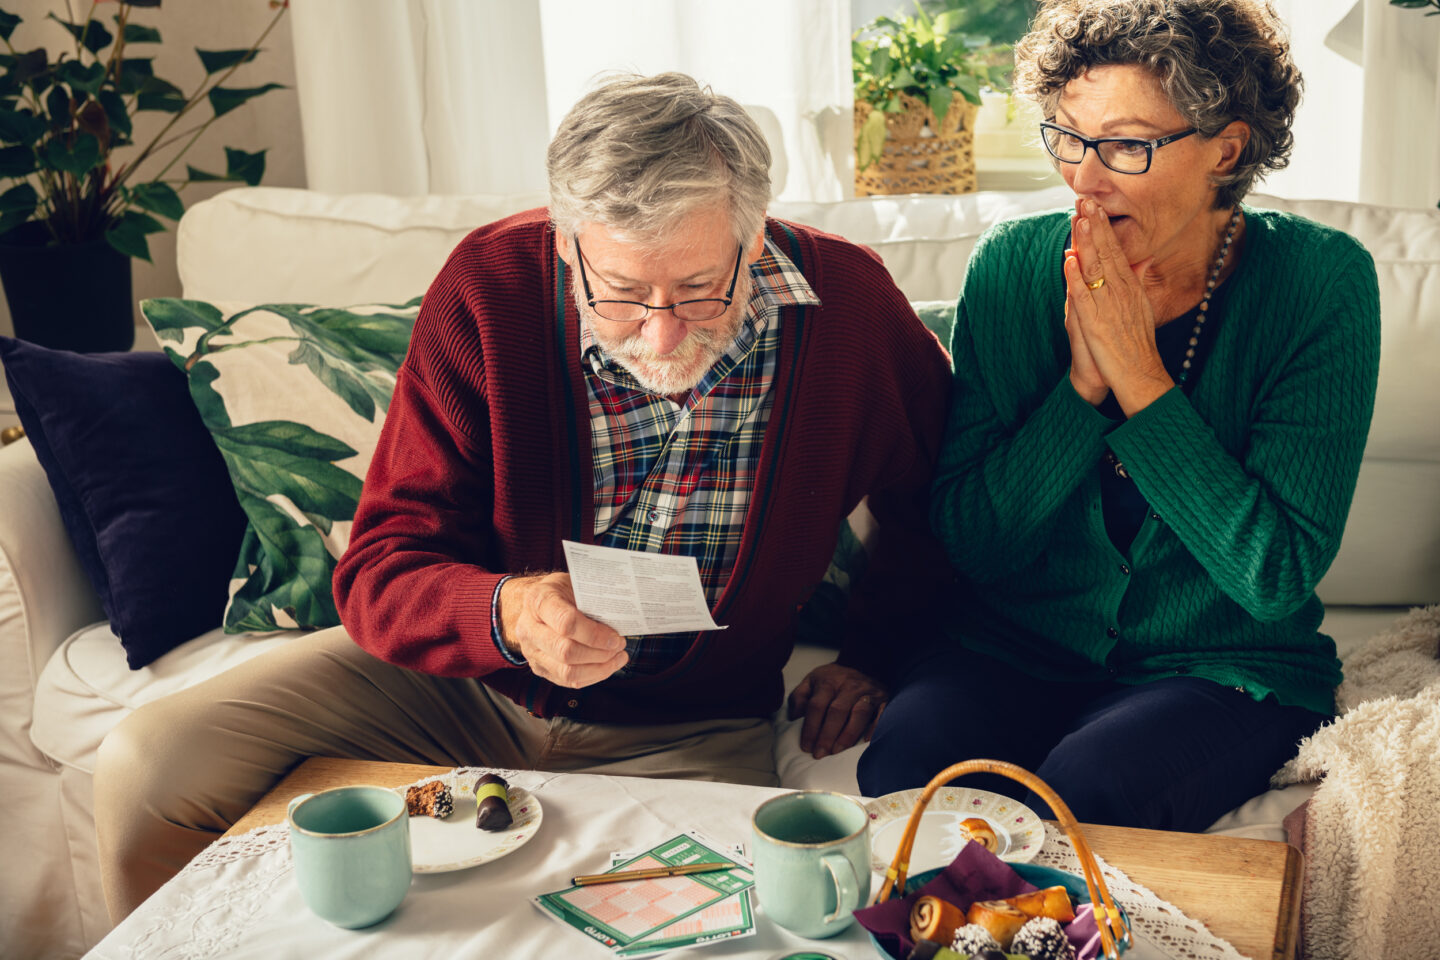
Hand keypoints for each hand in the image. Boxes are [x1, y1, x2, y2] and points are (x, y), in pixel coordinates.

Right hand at [497, 573, 627, 686]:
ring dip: (599, 668)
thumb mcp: (575, 583)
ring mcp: (532, 652)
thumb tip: (621, 619)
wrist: (538, 603)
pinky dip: (593, 676)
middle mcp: (529, 629)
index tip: (615, 636)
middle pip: (565, 652)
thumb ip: (593, 599)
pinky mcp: (540, 668)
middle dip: (599, 653)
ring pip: (567, 672)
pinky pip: (567, 681)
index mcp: (538, 601)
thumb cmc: (561, 591)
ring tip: (617, 657)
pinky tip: (607, 666)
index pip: (566, 623)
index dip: (595, 634)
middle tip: (618, 646)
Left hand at [787, 663, 886, 758]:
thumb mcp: (810, 683)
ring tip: (838, 751)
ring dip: (848, 734)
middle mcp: (849, 685)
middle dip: (827, 735)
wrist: (859, 666)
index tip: (806, 747)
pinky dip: (874, 728)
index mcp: (828, 681)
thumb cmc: (831, 681)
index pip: (817, 705)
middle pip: (837, 711)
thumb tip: (795, 719)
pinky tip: (865, 743)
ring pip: (859, 713)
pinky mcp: (883, 698)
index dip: (810, 727)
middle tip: (820, 754)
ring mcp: (868, 690)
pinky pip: (881, 713)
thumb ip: (799, 699)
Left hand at [1066, 199, 1172, 415]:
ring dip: (1086, 243)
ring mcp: (1108, 306)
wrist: (1138, 372)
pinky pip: (1084, 296)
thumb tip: (1142, 256)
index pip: (1116, 250)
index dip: (1104, 227)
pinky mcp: (1096, 322)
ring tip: (1078, 219)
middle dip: (1095, 225)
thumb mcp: (1142, 305)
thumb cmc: (1137, 341)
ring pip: (1095, 268)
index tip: (1095, 206)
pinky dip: (1076, 278)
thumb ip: (1138, 279)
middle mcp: (1121, 292)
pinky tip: (1069, 261)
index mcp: (1130, 287)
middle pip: (1106, 252)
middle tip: (1085, 200)